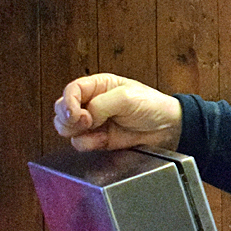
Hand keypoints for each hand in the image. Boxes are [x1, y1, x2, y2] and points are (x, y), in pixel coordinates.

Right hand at [54, 73, 182, 151]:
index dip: (68, 102)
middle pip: (62, 110)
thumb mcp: (127, 98)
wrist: (168, 128)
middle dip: (68, 118)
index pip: (71, 90)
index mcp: (98, 86)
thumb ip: (100, 104)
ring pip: (66, 128)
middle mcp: (92, 103)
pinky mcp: (98, 140)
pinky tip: (104, 140)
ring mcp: (94, 123)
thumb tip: (84, 115)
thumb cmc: (153, 106)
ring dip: (76, 132)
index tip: (75, 113)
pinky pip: (80, 143)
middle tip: (86, 122)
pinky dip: (88, 143)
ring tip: (96, 129)